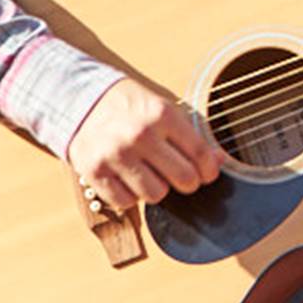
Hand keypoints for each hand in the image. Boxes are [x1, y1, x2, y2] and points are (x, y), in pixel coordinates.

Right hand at [67, 78, 222, 208]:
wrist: (82, 99)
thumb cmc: (132, 107)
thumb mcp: (164, 109)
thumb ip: (192, 136)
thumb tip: (220, 161)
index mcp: (162, 114)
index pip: (200, 154)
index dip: (209, 170)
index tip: (208, 173)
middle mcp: (140, 134)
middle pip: (184, 179)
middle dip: (188, 182)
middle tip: (181, 176)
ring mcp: (116, 155)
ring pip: (156, 195)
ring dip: (157, 188)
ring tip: (150, 172)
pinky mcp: (95, 172)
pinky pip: (127, 202)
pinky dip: (131, 195)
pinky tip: (128, 177)